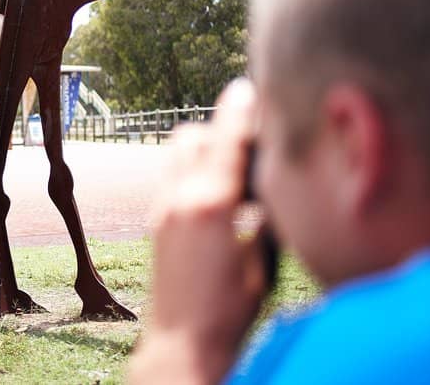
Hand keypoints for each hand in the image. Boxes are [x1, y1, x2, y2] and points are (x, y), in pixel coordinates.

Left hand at [129, 79, 268, 384]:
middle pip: (194, 135)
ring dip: (202, 145)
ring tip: (231, 162)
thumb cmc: (229, 311)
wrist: (181, 343)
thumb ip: (266, 217)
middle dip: (220, 126)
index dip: (239, 110)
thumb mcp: (262, 262)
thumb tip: (274, 185)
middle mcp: (180, 198)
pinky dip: (189, 166)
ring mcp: (162, 209)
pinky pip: (169, 174)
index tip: (248, 88)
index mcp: (211, 205)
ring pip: (176, 151)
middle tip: (249, 135)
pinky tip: (212, 189)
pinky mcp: (155, 222)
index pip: (226, 140)